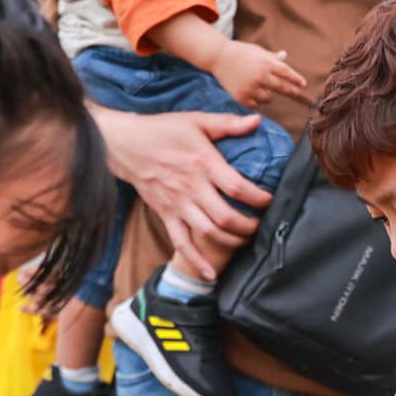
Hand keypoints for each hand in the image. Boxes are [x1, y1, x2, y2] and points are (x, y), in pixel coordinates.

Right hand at [93, 108, 270, 279]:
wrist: (125, 144)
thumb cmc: (163, 131)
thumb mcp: (196, 120)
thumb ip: (227, 124)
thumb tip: (257, 121)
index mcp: (203, 163)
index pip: (237, 188)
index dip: (259, 199)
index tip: (270, 201)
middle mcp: (191, 187)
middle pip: (226, 217)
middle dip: (249, 226)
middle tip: (261, 225)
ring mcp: (177, 204)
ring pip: (208, 232)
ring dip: (231, 242)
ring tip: (245, 239)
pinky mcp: (165, 214)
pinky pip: (181, 243)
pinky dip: (196, 261)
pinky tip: (210, 275)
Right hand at [213, 42, 306, 109]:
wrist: (219, 57)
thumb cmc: (241, 52)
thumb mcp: (258, 51)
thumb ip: (272, 57)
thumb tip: (284, 56)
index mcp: (266, 63)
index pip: (286, 73)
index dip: (296, 79)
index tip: (303, 84)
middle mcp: (260, 76)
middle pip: (281, 87)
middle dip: (291, 91)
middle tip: (296, 93)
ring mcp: (250, 87)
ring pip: (268, 98)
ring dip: (268, 95)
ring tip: (260, 87)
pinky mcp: (241, 97)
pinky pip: (256, 104)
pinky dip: (256, 100)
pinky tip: (251, 93)